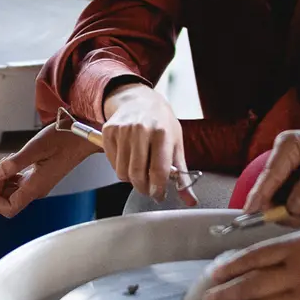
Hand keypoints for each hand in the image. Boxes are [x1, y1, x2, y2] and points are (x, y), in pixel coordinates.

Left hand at [0, 124, 94, 217]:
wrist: (83, 138)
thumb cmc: (65, 139)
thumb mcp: (36, 148)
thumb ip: (14, 164)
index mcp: (36, 187)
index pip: (8, 208)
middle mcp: (37, 189)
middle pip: (7, 201)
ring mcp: (38, 184)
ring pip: (12, 192)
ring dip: (2, 179)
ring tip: (6, 160)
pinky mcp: (39, 177)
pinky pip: (19, 183)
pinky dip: (10, 174)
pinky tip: (12, 160)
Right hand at [101, 83, 196, 206]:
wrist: (139, 100)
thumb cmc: (161, 122)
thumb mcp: (176, 144)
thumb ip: (182, 175)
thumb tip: (190, 200)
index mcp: (161, 133)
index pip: (158, 171)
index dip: (158, 189)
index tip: (159, 195)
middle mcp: (140, 130)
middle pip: (137, 174)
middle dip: (144, 188)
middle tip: (149, 188)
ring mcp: (122, 130)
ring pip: (122, 172)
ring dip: (131, 178)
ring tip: (139, 169)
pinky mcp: (109, 131)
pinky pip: (112, 163)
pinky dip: (120, 167)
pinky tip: (129, 158)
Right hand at [244, 121, 299, 216]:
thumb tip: (290, 209)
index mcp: (287, 146)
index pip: (268, 176)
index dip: (258, 197)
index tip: (249, 215)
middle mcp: (284, 157)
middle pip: (272, 191)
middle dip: (284, 210)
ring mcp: (291, 169)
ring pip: (284, 199)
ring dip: (298, 213)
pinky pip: (296, 200)